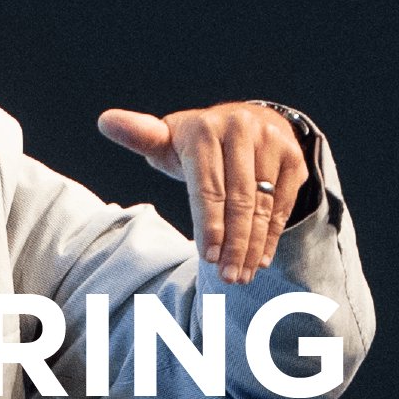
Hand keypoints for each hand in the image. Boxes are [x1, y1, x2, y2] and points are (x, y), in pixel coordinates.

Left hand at [97, 102, 308, 284]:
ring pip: (263, 206)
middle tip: (227, 278)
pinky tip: (259, 258)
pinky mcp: (294, 157)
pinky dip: (271, 235)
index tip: (207, 258)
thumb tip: (104, 121)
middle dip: (233, 244)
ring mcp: (272, 142)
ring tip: (241, 275)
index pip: (207, 186)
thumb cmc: (195, 142)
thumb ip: (138, 136)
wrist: (245, 120)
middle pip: (239, 200)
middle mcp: (241, 130)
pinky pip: (282, 204)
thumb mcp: (166, 138)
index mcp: (203, 128)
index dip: (208, 225)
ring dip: (253, 246)